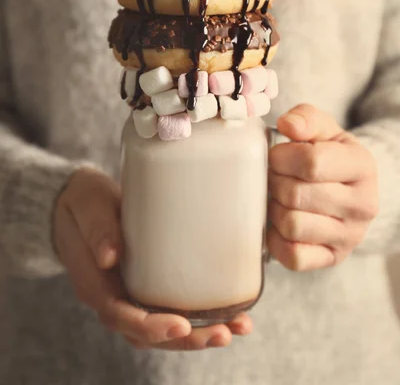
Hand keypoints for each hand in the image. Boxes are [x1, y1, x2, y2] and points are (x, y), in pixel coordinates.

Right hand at [53, 167, 251, 349]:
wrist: (79, 202)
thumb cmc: (85, 201)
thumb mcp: (88, 205)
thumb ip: (98, 228)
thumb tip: (110, 256)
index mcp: (94, 283)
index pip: (120, 316)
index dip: (150, 326)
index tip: (180, 325)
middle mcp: (111, 297)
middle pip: (146, 333)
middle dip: (186, 339)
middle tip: (223, 333)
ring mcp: (128, 294)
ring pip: (160, 328)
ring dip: (196, 334)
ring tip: (234, 328)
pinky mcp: (144, 285)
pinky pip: (167, 310)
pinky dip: (195, 317)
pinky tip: (226, 312)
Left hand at [267, 104, 378, 270]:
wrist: (348, 188)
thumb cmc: (329, 155)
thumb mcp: (322, 128)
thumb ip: (305, 118)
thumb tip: (288, 125)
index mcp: (362, 166)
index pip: (311, 163)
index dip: (281, 157)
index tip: (277, 155)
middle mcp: (363, 205)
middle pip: (297, 195)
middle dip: (275, 181)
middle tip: (274, 176)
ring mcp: (350, 236)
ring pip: (292, 225)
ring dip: (274, 209)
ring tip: (278, 197)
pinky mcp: (333, 258)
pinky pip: (293, 256)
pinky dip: (277, 240)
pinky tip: (279, 223)